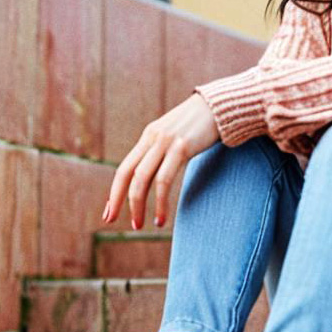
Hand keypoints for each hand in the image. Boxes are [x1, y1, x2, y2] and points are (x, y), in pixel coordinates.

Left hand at [103, 92, 219, 229]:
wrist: (222, 105)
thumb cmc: (201, 124)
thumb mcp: (176, 134)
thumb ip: (163, 149)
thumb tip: (156, 171)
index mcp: (149, 136)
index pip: (125, 168)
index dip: (115, 192)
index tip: (109, 212)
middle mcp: (153, 138)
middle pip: (128, 173)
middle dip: (117, 199)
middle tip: (112, 221)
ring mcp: (167, 142)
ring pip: (143, 178)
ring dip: (137, 205)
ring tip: (139, 226)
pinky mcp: (182, 147)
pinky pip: (164, 179)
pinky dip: (160, 202)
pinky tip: (161, 218)